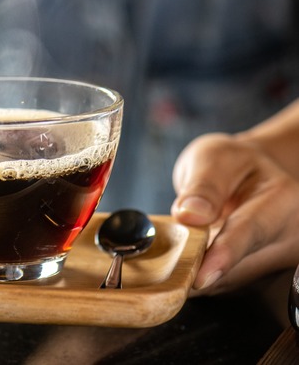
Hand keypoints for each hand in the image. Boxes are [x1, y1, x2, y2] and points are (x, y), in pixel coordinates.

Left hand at [171, 133, 298, 294]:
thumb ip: (203, 186)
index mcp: (282, 201)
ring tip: (162, 266)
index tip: (199, 278)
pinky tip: (175, 268)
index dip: (223, 257)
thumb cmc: (233, 164)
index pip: (250, 233)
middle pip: (239, 268)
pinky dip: (196, 276)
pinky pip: (222, 283)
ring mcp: (275, 260)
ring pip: (228, 282)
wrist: (250, 176)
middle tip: (156, 272)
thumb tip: (190, 215)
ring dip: (192, 277)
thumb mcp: (214, 158)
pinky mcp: (257, 274)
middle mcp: (287, 237)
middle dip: (195, 272)